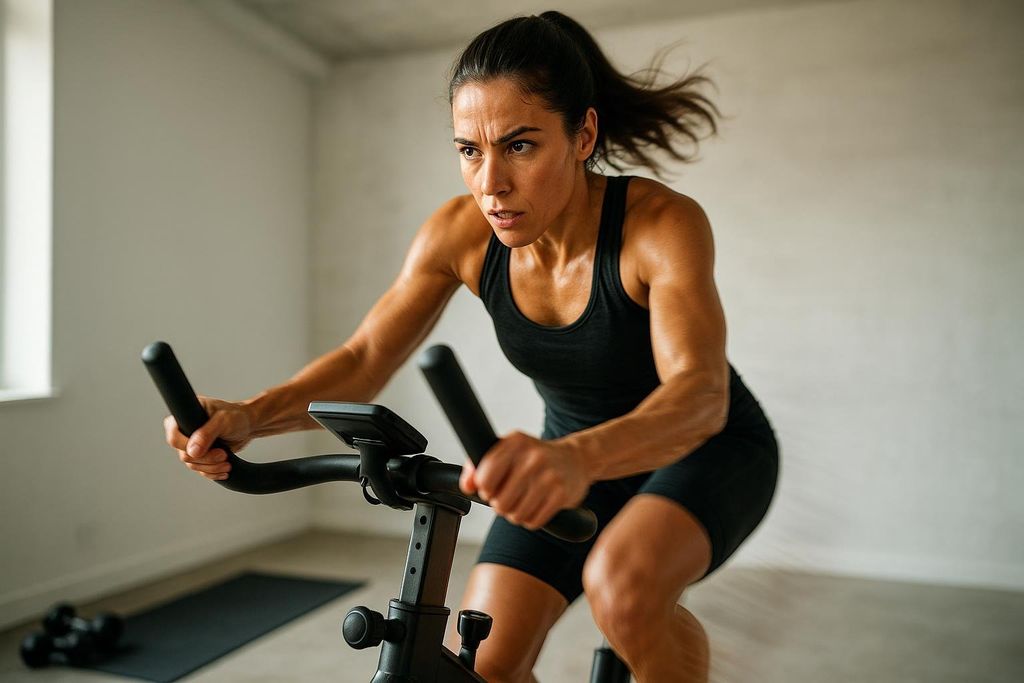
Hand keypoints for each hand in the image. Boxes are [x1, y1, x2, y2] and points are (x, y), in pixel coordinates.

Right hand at [163, 397, 254, 480]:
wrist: (248, 425)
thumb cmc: (236, 416)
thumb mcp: (223, 421)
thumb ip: (206, 434)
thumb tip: (192, 451)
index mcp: (185, 416)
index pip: (174, 437)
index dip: (187, 446)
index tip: (207, 448)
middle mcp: (185, 431)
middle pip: (185, 455)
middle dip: (206, 459)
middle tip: (222, 455)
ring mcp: (192, 444)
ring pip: (193, 465)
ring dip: (211, 467)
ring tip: (227, 463)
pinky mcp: (201, 455)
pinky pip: (201, 470)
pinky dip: (212, 472)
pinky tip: (224, 470)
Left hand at [459, 431, 590, 530]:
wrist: (576, 459)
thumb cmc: (536, 457)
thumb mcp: (508, 451)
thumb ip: (480, 466)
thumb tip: (466, 486)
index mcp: (515, 442)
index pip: (485, 478)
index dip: (485, 489)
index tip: (491, 488)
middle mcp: (533, 457)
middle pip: (499, 502)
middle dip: (501, 505)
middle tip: (509, 497)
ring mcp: (549, 476)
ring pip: (516, 514)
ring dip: (516, 514)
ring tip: (523, 502)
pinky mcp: (562, 494)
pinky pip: (534, 521)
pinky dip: (531, 519)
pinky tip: (536, 506)